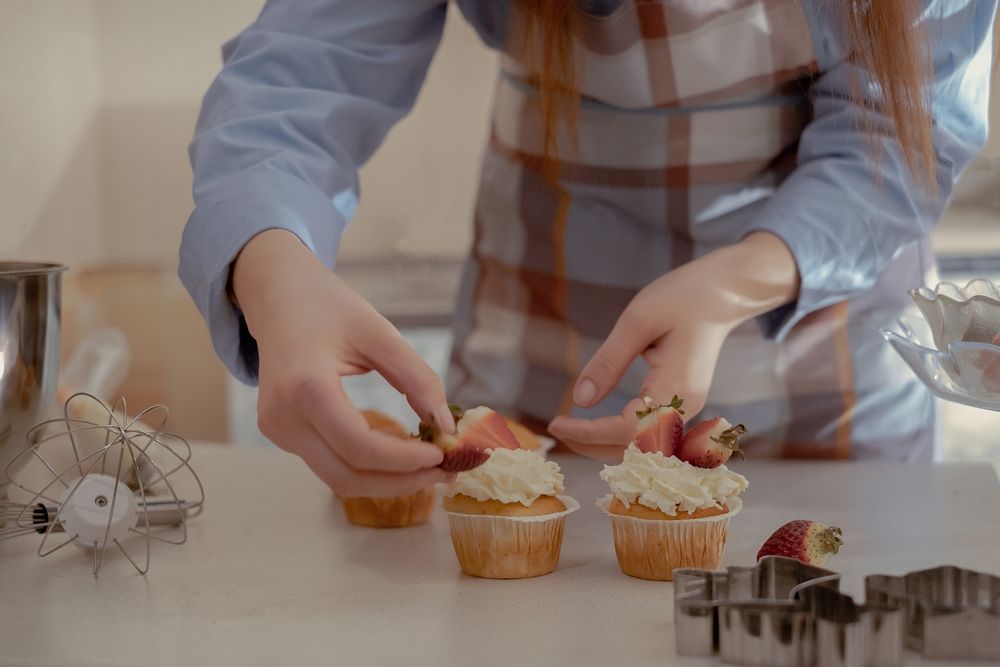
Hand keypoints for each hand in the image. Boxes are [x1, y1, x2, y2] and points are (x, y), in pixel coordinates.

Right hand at [232, 230, 456, 495]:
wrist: (277, 295)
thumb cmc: (328, 306)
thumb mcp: (379, 332)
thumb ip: (417, 379)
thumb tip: (446, 427)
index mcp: (305, 388)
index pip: (360, 448)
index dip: (406, 460)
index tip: (442, 454)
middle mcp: (283, 418)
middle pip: (347, 477)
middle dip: (400, 482)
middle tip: (443, 472)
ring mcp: (277, 430)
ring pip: (337, 479)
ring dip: (385, 480)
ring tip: (426, 466)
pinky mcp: (280, 434)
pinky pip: (328, 463)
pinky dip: (365, 466)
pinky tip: (396, 452)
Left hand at [548, 232, 798, 460]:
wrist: (724, 293)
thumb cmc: (682, 298)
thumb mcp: (637, 321)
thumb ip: (609, 362)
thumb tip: (579, 401)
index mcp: (676, 387)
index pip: (627, 430)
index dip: (589, 433)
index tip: (556, 424)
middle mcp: (686, 407)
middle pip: (636, 448)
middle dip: (592, 445)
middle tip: (556, 428)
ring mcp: (688, 408)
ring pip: (643, 446)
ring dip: (605, 444)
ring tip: (570, 429)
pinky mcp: (683, 404)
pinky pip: (650, 433)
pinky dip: (620, 436)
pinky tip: (596, 427)